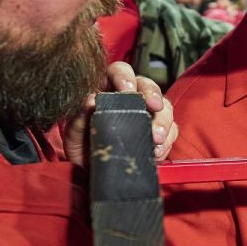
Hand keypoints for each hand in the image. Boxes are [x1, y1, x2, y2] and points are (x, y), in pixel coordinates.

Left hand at [63, 61, 177, 166]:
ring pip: (165, 107)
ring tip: (156, 138)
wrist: (93, 173)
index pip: (119, 71)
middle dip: (153, 95)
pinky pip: (172, 131)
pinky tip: (157, 151)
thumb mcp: (74, 134)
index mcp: (108, 90)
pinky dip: (167, 141)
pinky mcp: (159, 133)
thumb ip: (80, 118)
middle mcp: (131, 99)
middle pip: (148, 85)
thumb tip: (91, 101)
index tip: (127, 90)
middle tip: (154, 107)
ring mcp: (147, 115)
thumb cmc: (82, 149)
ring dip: (163, 121)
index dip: (125, 77)